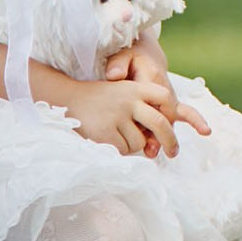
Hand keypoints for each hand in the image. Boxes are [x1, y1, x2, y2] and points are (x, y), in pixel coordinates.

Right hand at [63, 76, 184, 157]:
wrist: (68, 98)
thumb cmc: (101, 100)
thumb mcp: (124, 92)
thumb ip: (143, 107)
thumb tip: (161, 138)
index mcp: (136, 88)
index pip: (165, 97)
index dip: (172, 111)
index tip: (172, 124)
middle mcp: (129, 99)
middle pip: (160, 123)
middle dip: (170, 140)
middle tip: (173, 153)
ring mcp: (116, 115)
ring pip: (140, 141)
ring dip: (134, 145)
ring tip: (118, 135)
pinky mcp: (105, 132)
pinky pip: (124, 149)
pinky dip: (120, 150)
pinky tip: (108, 140)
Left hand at [104, 39, 211, 149]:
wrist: (145, 52)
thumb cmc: (130, 56)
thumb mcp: (120, 57)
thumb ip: (117, 66)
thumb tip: (115, 76)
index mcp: (150, 77)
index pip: (151, 101)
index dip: (147, 117)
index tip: (141, 132)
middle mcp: (164, 87)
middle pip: (164, 113)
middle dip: (159, 132)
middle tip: (151, 149)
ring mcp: (169, 95)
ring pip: (172, 117)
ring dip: (169, 134)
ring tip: (167, 151)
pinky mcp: (171, 101)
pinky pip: (185, 111)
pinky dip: (194, 120)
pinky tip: (205, 131)